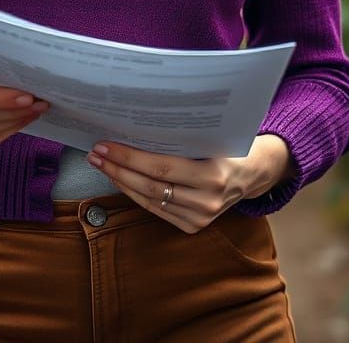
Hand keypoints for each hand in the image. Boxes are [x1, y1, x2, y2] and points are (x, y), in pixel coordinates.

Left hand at [85, 134, 296, 233]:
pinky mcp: (193, 227)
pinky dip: (134, 194)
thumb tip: (136, 120)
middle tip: (95, 153)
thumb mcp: (211, 135)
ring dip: (121, 181)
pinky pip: (155, 210)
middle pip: (151, 186)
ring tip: (101, 164)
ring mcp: (200, 218)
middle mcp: (207, 201)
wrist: (252, 173)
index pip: (161, 167)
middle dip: (118, 169)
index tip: (104, 144)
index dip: (129, 157)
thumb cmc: (227, 145)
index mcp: (213, 175)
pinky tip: (120, 179)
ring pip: (149, 200)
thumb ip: (180, 135)